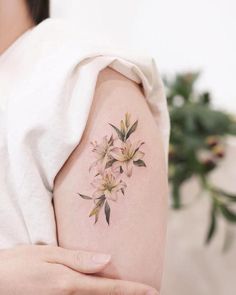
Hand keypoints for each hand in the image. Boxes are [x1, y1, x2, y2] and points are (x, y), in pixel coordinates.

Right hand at [0, 244, 157, 294]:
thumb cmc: (19, 263)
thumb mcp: (48, 254)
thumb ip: (79, 258)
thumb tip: (108, 259)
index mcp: (69, 283)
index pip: (109, 288)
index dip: (132, 290)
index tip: (152, 292)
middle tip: (146, 292)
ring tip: (129, 291)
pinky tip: (101, 291)